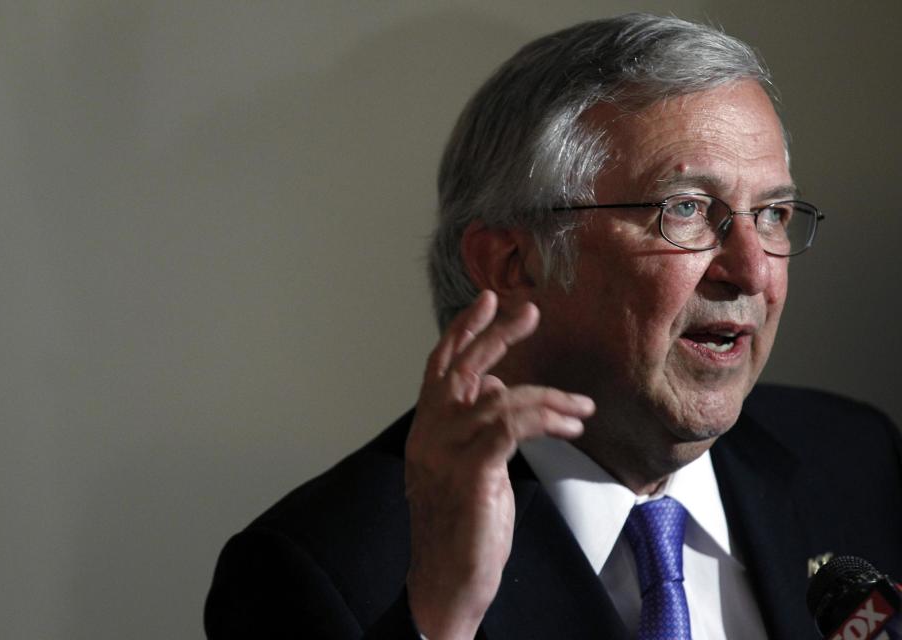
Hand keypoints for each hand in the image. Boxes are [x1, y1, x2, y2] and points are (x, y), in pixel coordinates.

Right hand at [404, 290, 594, 638]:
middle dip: (497, 335)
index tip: (489, 301)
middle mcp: (430, 433)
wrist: (446, 582)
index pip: (440, 367)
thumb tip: (495, 385)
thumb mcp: (468, 466)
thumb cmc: (461, 526)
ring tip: (582, 407)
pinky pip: (510, 427)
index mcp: (427, 429)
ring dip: (548, 397)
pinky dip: (544, 418)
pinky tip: (570, 424)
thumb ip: (476, 424)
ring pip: (498, 398)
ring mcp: (446, 452)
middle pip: (462, 368)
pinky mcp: (470, 473)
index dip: (463, 331)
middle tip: (530, 312)